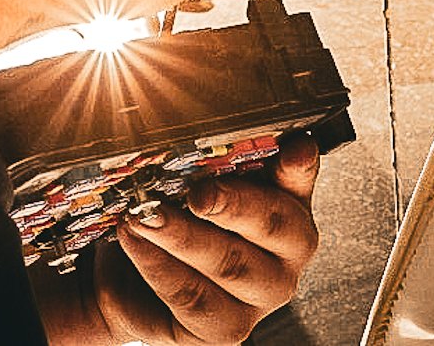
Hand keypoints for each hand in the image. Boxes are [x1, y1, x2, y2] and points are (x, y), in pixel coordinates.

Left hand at [35, 135, 322, 344]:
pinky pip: (192, 296)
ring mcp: (258, 297)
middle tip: (197, 190)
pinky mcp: (224, 330)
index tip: (293, 147)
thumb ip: (213, 153)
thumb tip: (202, 109)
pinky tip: (134, 240)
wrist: (132, 281)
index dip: (299, 165)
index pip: (300, 180)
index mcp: (289, 209)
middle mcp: (285, 256)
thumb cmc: (175, 220)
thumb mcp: (195, 180)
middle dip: (231, 202)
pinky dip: (158, 265)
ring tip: (144, 212)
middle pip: (270, 223)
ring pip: (227, 261)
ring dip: (181, 234)